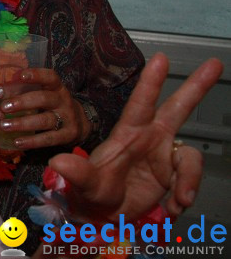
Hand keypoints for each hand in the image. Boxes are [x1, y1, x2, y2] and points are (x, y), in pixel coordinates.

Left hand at [0, 68, 88, 149]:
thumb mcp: (44, 93)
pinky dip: (32, 141)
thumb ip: (24, 90)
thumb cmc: (51, 105)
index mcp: (57, 87)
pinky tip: (17, 142)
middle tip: (4, 107)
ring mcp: (68, 118)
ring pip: (45, 120)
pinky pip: (49, 139)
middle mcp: (64, 100)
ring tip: (4, 126)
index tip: (19, 75)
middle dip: (23, 102)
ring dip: (23, 123)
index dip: (36, 75)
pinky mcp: (68, 135)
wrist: (79, 124)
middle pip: (44, 99)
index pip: (50, 77)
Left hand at [48, 52, 221, 221]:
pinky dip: (184, 197)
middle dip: (196, 87)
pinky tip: (171, 210)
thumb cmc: (92, 192)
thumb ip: (78, 174)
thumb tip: (59, 161)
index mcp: (128, 133)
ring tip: (180, 201)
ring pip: (191, 157)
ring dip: (189, 180)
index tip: (160, 57)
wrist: (105, 216)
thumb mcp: (84, 184)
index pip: (140, 103)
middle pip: (177, 109)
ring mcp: (164, 157)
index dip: (151, 81)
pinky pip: (189, 182)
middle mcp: (150, 139)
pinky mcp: (174, 177)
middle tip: (214, 64)